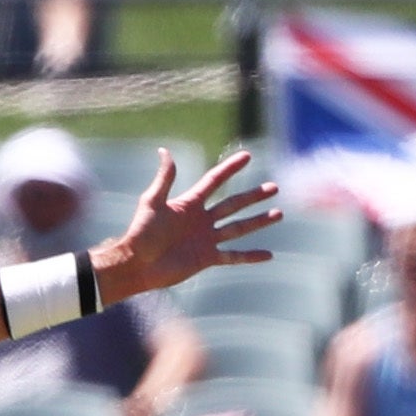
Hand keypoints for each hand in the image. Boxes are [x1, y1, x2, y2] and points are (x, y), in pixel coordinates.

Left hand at [93, 151, 279, 301]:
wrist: (136, 265)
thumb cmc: (140, 233)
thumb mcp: (152, 202)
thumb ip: (164, 178)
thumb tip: (164, 150)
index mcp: (190, 204)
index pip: (215, 182)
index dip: (230, 169)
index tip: (247, 156)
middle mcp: (201, 220)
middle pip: (233, 204)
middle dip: (253, 196)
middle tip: (274, 187)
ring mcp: (206, 239)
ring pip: (238, 228)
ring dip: (258, 221)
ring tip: (279, 214)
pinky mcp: (206, 258)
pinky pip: (233, 256)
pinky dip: (250, 256)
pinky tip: (268, 255)